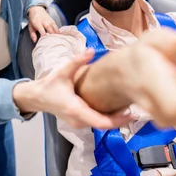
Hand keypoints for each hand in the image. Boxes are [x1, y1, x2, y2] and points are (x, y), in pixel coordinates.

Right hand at [13, 49, 134, 128]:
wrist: (37, 98)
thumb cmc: (49, 85)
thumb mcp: (62, 72)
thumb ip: (76, 61)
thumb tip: (91, 50)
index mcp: (76, 109)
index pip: (101, 122)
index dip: (118, 121)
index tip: (131, 114)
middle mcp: (79, 120)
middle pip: (105, 126)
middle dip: (122, 120)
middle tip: (139, 110)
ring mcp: (79, 123)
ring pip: (102, 125)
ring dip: (116, 120)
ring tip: (132, 109)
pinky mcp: (80, 121)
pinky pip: (97, 123)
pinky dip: (109, 118)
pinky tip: (119, 109)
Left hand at [27, 6, 58, 42]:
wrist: (36, 9)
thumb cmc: (33, 19)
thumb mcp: (30, 27)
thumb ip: (32, 34)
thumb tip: (35, 41)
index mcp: (37, 23)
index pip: (42, 31)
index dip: (44, 36)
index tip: (44, 41)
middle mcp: (44, 22)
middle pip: (50, 30)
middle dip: (51, 36)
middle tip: (51, 42)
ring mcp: (49, 21)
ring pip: (54, 28)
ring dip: (55, 35)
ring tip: (56, 40)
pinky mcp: (53, 21)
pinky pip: (57, 27)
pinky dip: (58, 32)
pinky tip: (58, 36)